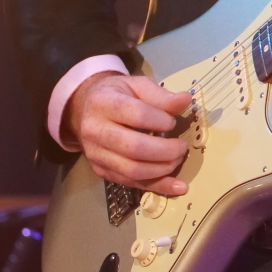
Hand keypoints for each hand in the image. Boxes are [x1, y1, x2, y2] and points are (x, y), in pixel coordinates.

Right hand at [64, 71, 193, 194]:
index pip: (138, 115)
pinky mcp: (101, 171)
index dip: (161, 121)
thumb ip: (161, 95)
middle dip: (165, 151)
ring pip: (132, 170)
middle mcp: (94, 130)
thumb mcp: (138, 86)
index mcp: (103, 103)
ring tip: (177, 159)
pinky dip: (157, 186)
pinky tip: (177, 186)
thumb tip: (186, 100)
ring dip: (162, 169)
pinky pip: (131, 183)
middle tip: (182, 146)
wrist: (85, 109)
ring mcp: (95, 154)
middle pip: (134, 148)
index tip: (173, 122)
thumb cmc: (117, 94)